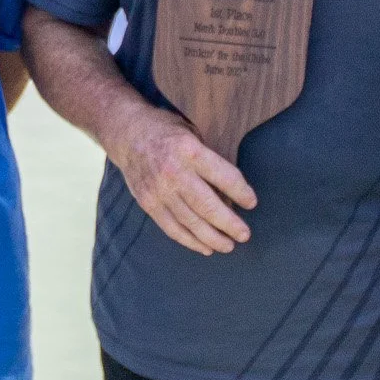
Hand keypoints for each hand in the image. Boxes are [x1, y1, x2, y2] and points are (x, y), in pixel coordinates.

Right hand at [102, 101, 256, 254]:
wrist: (127, 134)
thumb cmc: (166, 132)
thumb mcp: (192, 135)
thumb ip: (208, 161)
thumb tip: (231, 192)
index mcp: (190, 151)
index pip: (223, 177)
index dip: (241, 192)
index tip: (252, 203)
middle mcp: (174, 173)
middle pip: (207, 205)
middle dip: (229, 223)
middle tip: (244, 235)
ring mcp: (159, 191)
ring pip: (190, 222)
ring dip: (212, 238)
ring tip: (228, 246)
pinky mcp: (148, 203)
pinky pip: (171, 228)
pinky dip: (189, 241)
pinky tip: (205, 248)